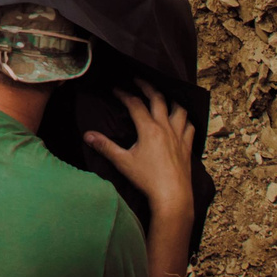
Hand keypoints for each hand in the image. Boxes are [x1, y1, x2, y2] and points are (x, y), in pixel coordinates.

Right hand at [84, 82, 194, 216]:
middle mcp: (165, 127)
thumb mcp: (123, 162)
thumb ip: (105, 146)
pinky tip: (182, 120)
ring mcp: (179, 136)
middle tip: (138, 80)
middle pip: (158, 98)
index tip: (115, 89)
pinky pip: (190, 126)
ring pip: (179, 109)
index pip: (135, 104)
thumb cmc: (147, 180)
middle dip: (147, 86)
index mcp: (149, 129)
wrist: (172, 196)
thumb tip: (87, 135)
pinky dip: (185, 119)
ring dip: (171, 99)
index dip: (124, 94)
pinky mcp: (187, 146)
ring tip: (164, 96)